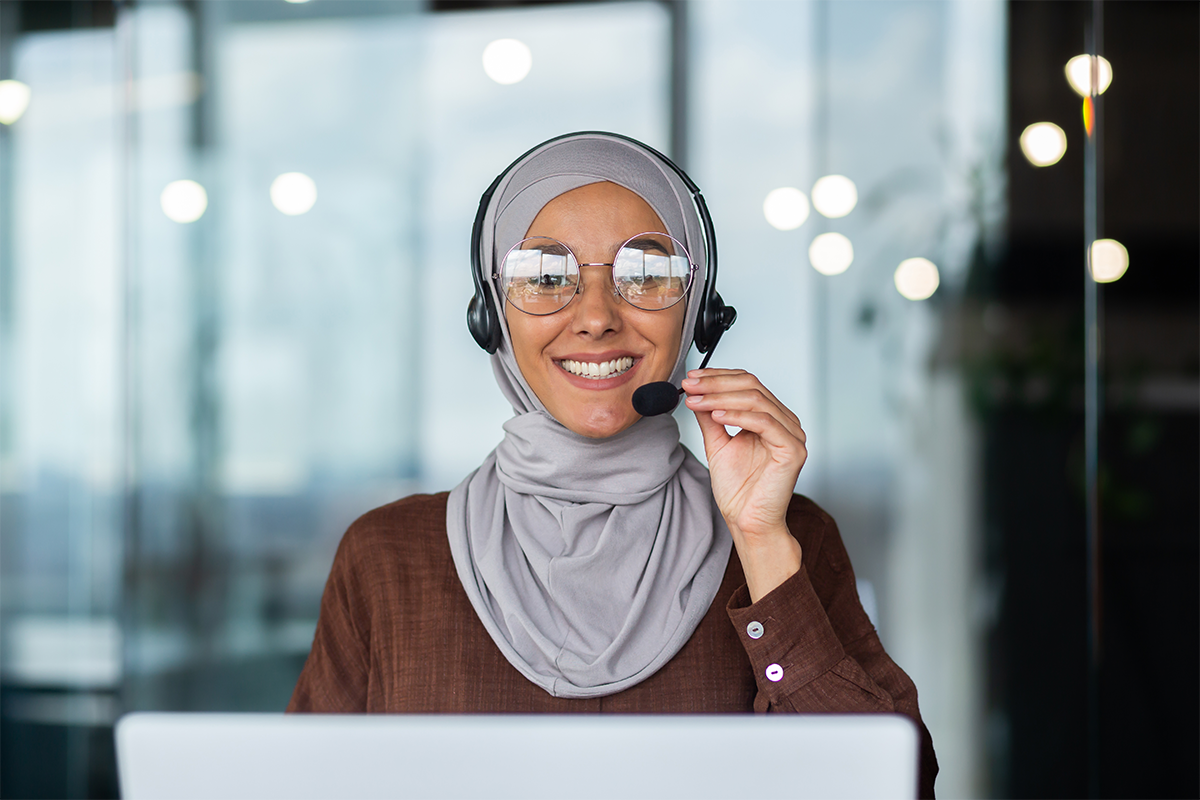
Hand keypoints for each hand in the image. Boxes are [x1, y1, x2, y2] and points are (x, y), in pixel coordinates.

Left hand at [683, 368, 806, 600]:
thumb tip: (696, 391)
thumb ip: (710, 417)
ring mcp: (793, 435)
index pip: (747, 383)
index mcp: (772, 417)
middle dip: (716, 383)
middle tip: (690, 385)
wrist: (746, 521)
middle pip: (752, 387)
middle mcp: (786, 422)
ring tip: (696, 401)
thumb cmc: (739, 490)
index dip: (718, 376)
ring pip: (756, 401)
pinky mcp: (792, 450)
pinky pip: (764, 422)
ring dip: (721, 397)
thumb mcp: (717, 443)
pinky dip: (737, 416)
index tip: (690, 378)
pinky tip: (716, 415)